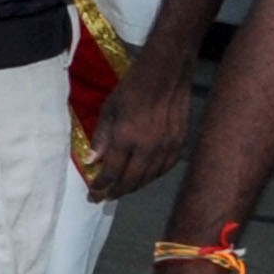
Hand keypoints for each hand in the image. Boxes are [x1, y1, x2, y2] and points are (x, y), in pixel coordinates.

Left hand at [90, 58, 195, 201]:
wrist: (165, 75)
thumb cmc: (131, 89)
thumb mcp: (108, 110)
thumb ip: (101, 138)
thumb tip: (92, 161)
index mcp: (126, 138)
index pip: (112, 172)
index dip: (101, 186)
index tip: (93, 193)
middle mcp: (148, 147)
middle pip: (131, 180)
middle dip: (116, 192)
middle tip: (104, 197)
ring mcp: (167, 146)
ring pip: (150, 177)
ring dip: (134, 186)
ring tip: (121, 189)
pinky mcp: (180, 143)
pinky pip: (165, 168)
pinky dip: (152, 176)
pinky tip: (143, 177)